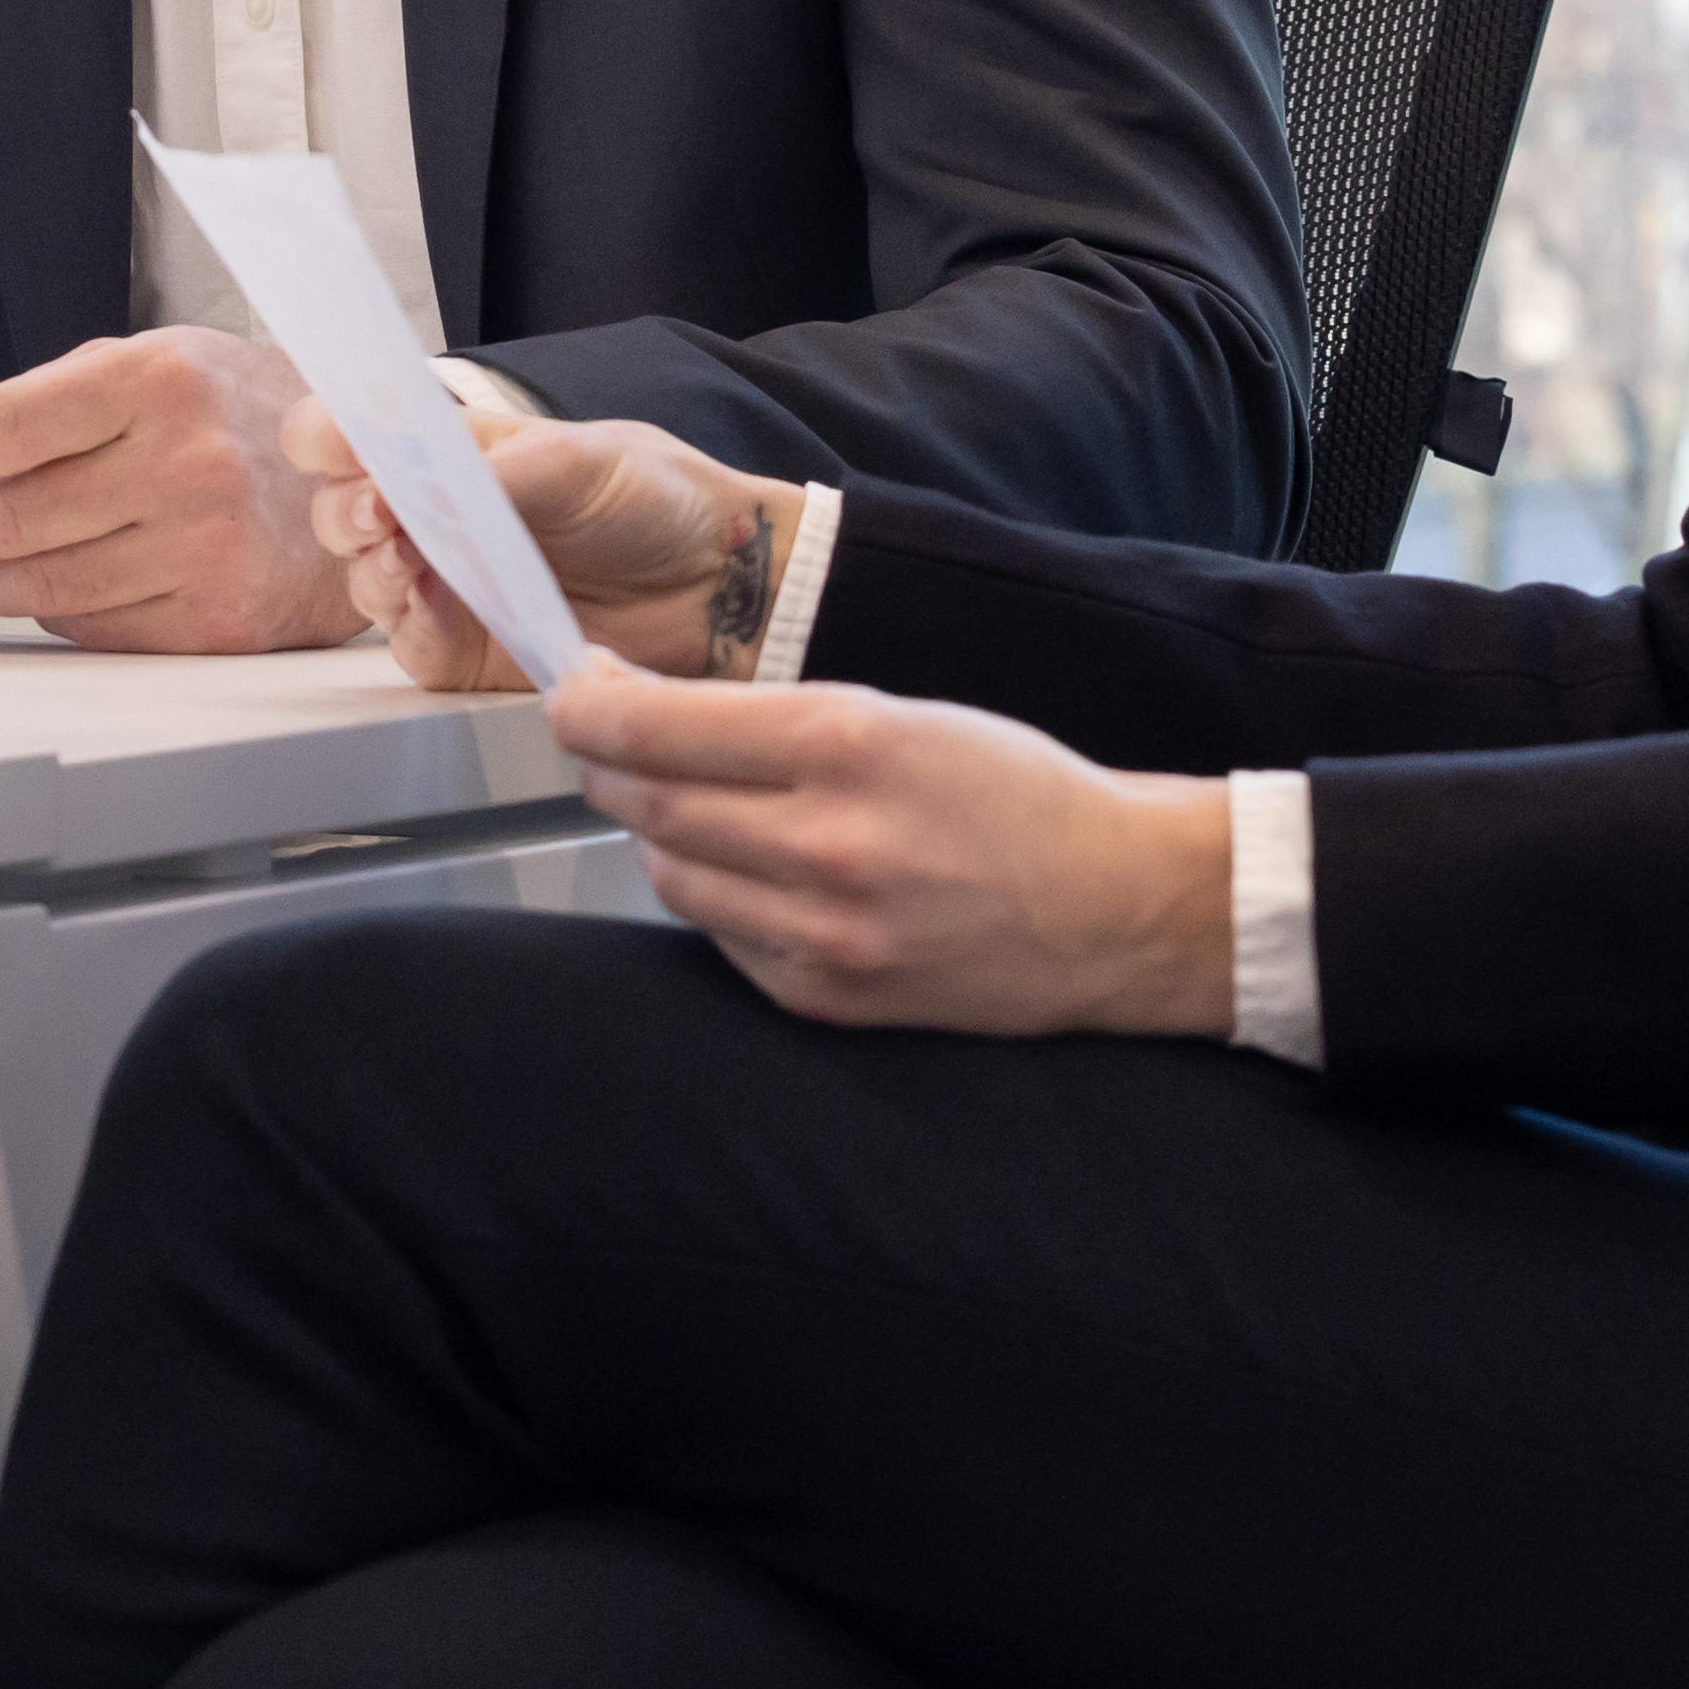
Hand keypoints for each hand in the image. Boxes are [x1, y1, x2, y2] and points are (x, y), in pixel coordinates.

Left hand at [0, 328, 357, 652]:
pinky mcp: (216, 620)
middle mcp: (188, 465)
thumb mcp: (163, 363)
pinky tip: (38, 587)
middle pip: (11, 517)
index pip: (4, 427)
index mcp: (162, 381)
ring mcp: (205, 549)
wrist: (372, 481)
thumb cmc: (245, 415)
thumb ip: (57, 399)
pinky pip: (92, 629)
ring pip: (42, 585)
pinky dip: (46, 612)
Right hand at [292, 396, 795, 695]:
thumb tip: (428, 482)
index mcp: (455, 452)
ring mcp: (448, 586)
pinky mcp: (467, 650)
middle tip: (379, 511)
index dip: (328, 434)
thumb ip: (498, 471)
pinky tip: (438, 607)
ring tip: (412, 559)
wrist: (722, 583)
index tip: (329, 440)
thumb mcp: (582, 458)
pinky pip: (410, 647)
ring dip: (374, 568)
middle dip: (346, 510)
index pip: (357, 433)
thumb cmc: (658, 501)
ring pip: (364, 581)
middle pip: (339, 512)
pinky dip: (413, 626)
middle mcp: (438, 518)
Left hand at [542, 663, 1254, 1037]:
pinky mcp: (827, 998)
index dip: (589, 707)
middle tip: (604, 739)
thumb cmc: (1014, 792)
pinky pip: (721, 938)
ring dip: (657, 832)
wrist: (1117, 908)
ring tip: (686, 801)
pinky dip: (716, 897)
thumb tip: (642, 710)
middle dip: (607, 764)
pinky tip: (752, 871)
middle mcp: (827, 844)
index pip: (656, 727)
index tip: (572, 690)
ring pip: (671, 874)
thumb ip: (774, 718)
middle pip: (647, 802)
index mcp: (848, 745)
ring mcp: (824, 934)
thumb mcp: (902, 713)